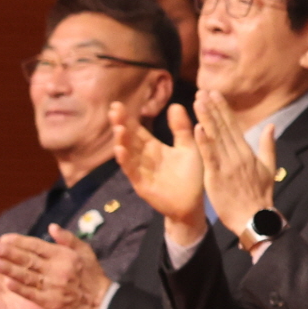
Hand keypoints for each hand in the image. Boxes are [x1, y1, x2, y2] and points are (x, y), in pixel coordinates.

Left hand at [0, 226, 111, 308]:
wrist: (101, 304)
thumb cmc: (92, 276)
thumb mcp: (85, 252)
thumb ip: (68, 239)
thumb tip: (52, 226)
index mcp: (64, 256)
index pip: (38, 246)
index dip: (20, 241)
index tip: (4, 237)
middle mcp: (57, 269)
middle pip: (29, 259)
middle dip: (8, 253)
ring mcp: (53, 286)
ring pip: (27, 276)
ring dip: (9, 269)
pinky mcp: (50, 302)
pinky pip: (31, 293)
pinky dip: (19, 288)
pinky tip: (7, 283)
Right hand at [114, 101, 205, 235]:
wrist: (193, 204)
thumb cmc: (191, 176)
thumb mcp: (188, 148)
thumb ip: (181, 129)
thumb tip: (175, 105)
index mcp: (153, 147)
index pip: (137, 130)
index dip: (128, 118)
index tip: (118, 104)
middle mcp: (144, 157)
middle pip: (129, 138)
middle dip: (121, 124)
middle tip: (114, 109)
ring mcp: (141, 171)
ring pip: (128, 153)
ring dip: (122, 141)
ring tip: (118, 127)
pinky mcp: (142, 184)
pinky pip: (132, 171)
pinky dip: (125, 161)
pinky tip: (120, 150)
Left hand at [194, 91, 276, 231]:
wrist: (254, 218)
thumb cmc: (260, 195)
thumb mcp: (268, 168)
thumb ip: (269, 145)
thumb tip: (271, 125)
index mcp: (247, 152)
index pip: (234, 125)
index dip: (223, 108)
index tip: (214, 93)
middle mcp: (237, 155)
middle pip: (223, 127)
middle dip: (212, 108)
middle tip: (202, 90)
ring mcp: (226, 165)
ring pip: (215, 137)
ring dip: (206, 118)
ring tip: (197, 101)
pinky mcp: (217, 176)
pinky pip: (209, 156)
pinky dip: (203, 142)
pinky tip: (197, 128)